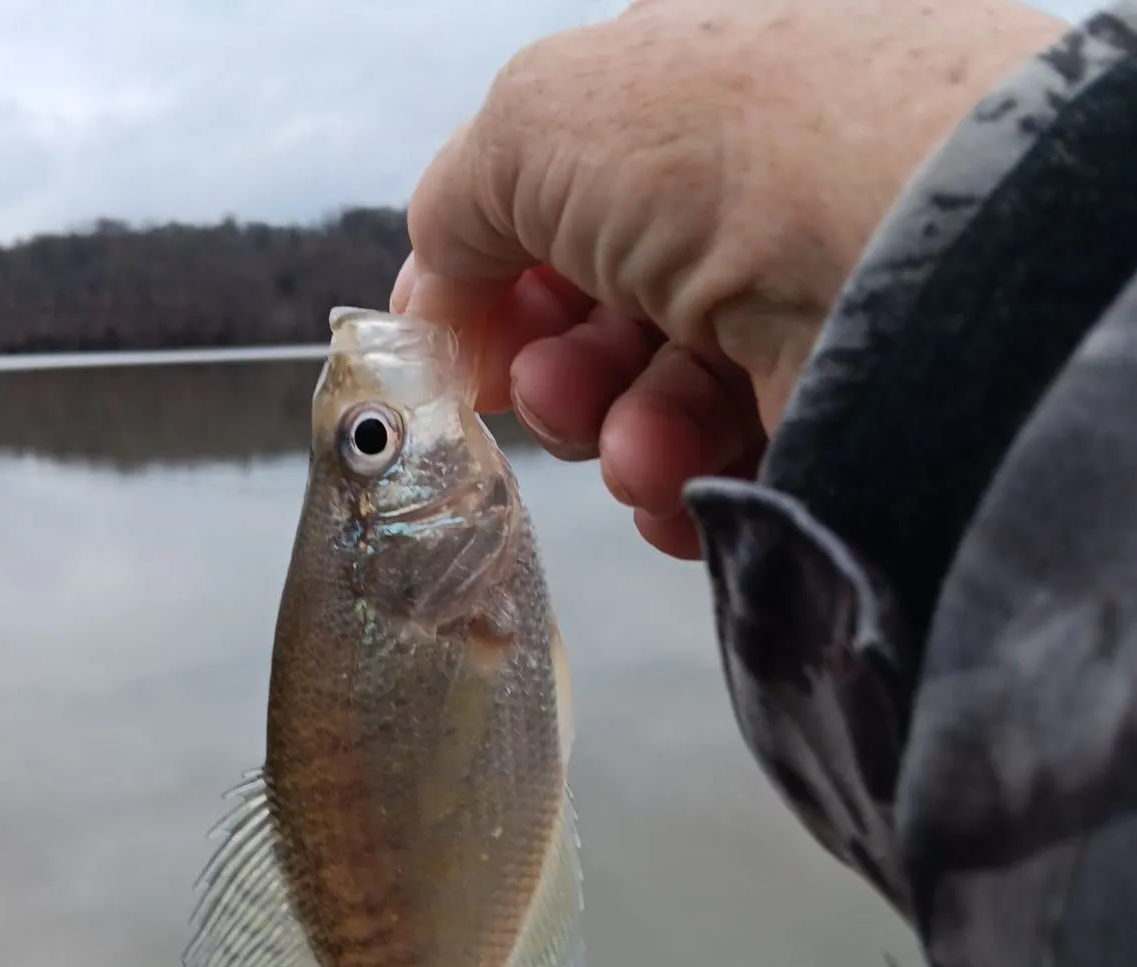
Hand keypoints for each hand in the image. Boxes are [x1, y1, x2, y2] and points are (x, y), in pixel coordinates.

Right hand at [390, 0, 1064, 558]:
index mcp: (695, 98)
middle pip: (601, 313)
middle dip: (553, 369)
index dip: (496, 276)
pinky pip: (721, 462)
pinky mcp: (839, 404)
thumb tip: (435, 287)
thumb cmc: (723, 145)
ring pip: (653, 399)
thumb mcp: (532, 122)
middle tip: (545, 393)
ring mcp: (804, 299)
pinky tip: (676, 487)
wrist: (911, 248)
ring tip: (633, 447)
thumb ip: (456, 200)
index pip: (566, 200)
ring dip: (614, 434)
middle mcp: (755, 192)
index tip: (455, 343)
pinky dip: (678, 487)